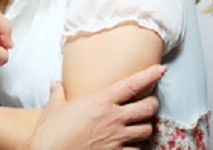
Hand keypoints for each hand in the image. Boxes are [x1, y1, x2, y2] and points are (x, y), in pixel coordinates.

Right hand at [20, 65, 165, 149]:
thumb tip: (55, 83)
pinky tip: (130, 145)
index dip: (150, 75)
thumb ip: (58, 94)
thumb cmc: (51, 133)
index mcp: (101, 102)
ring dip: (146, 127)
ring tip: (140, 124)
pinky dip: (136, 147)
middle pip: (148, 107)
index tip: (161, 69)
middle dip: (152, 104)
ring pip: (147, 130)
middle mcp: (114, 118)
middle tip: (148, 103)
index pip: (133, 84)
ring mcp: (117, 138)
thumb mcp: (54, 108)